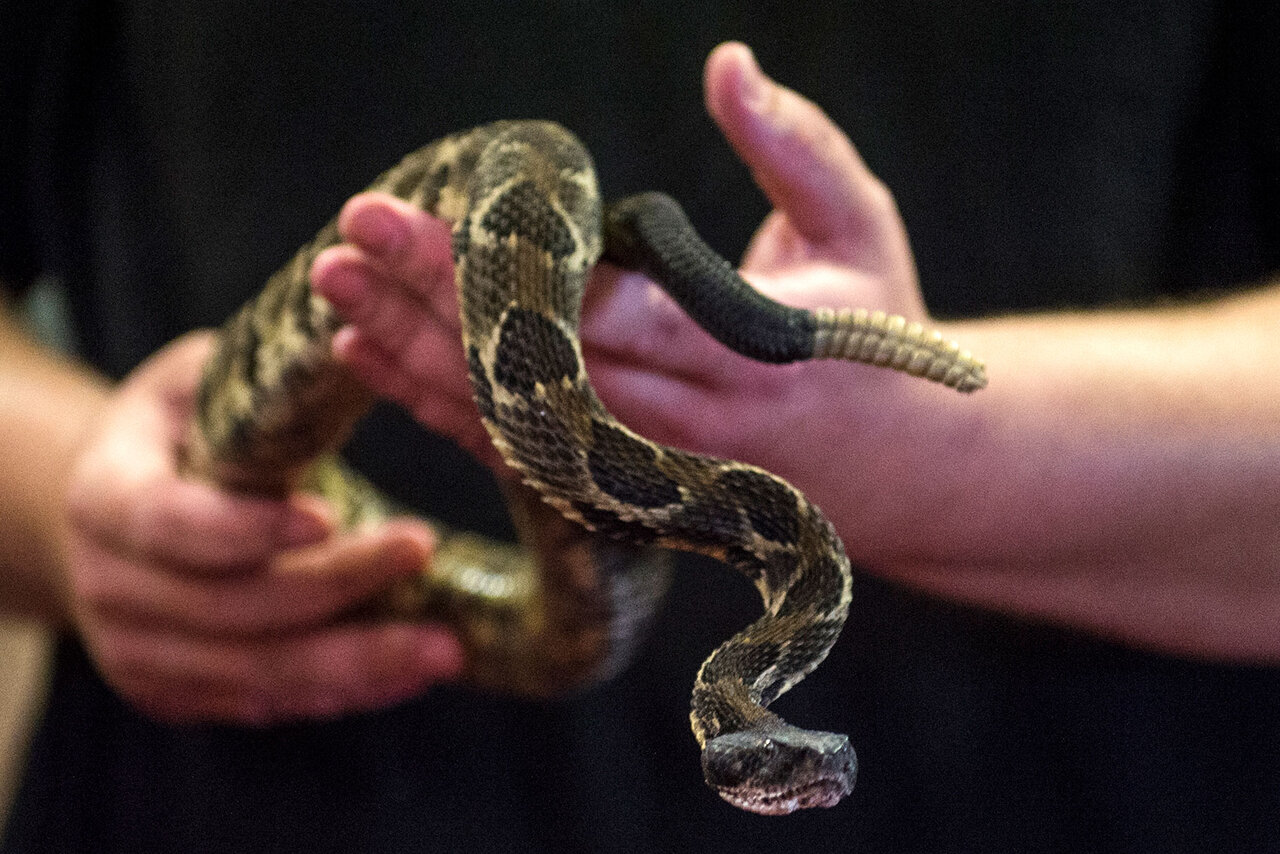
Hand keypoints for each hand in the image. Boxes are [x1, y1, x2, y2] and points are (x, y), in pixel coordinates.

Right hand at [62, 333, 462, 724]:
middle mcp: (109, 585)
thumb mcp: (204, 379)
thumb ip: (260, 379)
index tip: (330, 517)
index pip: (170, 523)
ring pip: (254, 674)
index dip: (246, 528)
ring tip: (443, 648)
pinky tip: (403, 676)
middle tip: (424, 558)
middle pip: (230, 608)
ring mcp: (137, 650)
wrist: (120, 508)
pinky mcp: (176, 691)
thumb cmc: (180, 426)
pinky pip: (263, 705)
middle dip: (337, 589)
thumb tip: (363, 340)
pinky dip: (337, 693)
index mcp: (106, 496)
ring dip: (355, 664)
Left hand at [310, 42, 951, 546]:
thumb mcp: (860, 226)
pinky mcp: (623, 485)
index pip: (592, 312)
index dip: (489, 272)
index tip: (405, 215)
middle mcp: (683, 429)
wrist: (904, 470)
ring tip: (332, 293)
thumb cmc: (878, 332)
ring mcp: (646, 471)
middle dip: (427, 302)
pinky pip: (517, 453)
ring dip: (412, 358)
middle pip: (530, 369)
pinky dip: (440, 408)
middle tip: (346, 236)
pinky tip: (374, 359)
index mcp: (742, 355)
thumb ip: (795, 146)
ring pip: (509, 421)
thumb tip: (728, 61)